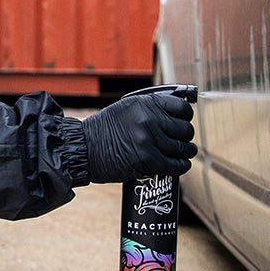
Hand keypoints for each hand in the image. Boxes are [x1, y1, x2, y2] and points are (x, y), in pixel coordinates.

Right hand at [81, 85, 196, 180]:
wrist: (83, 149)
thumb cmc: (104, 130)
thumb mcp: (126, 109)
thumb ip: (149, 109)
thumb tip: (175, 114)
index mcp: (145, 103)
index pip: (182, 108)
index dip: (186, 116)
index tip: (184, 121)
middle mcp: (149, 119)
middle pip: (185, 130)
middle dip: (185, 137)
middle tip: (181, 141)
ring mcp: (149, 140)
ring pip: (183, 148)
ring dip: (186, 152)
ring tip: (184, 153)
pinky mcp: (148, 161)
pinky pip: (175, 165)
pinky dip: (181, 166)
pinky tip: (180, 165)